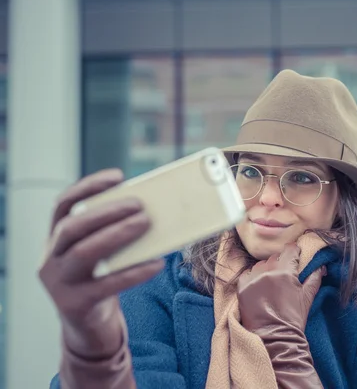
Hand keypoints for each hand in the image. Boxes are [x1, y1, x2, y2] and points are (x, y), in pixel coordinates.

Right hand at [38, 169, 164, 359]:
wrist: (89, 328)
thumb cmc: (100, 281)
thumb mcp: (101, 255)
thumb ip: (113, 234)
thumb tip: (152, 210)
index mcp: (54, 241)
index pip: (63, 206)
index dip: (88, 188)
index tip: (117, 177)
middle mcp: (50, 259)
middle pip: (72, 227)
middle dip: (106, 212)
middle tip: (140, 205)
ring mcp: (59, 284)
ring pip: (84, 253)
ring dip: (118, 234)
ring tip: (147, 223)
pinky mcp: (75, 305)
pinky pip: (107, 285)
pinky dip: (134, 272)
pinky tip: (157, 263)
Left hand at [237, 244, 325, 387]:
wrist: (274, 339)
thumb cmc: (293, 319)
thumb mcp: (307, 297)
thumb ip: (314, 278)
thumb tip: (321, 266)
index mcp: (285, 272)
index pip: (290, 249)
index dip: (295, 251)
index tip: (296, 255)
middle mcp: (267, 272)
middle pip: (275, 257)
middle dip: (281, 262)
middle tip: (285, 274)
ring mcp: (253, 280)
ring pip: (260, 264)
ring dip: (266, 269)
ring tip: (271, 282)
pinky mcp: (242, 288)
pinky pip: (247, 274)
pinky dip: (253, 277)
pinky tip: (259, 286)